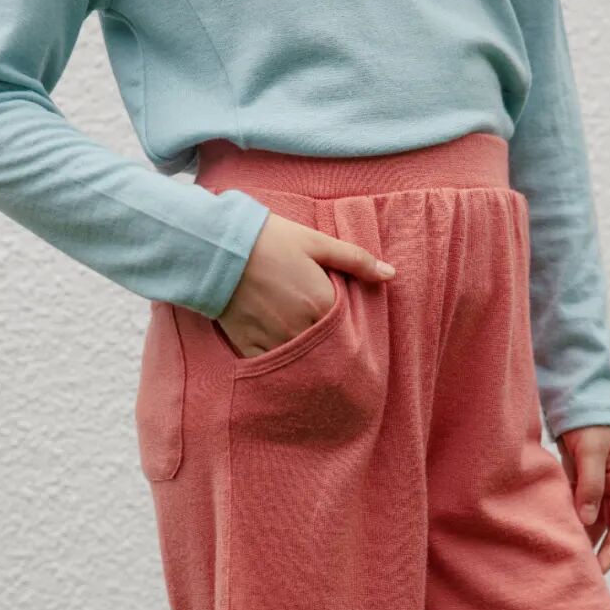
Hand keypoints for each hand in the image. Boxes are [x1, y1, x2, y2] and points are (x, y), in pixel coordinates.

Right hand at [216, 211, 396, 357]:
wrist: (218, 249)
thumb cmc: (271, 241)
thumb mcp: (317, 243)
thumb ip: (356, 260)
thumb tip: (391, 273)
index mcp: (321, 304)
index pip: (349, 330)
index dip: (351, 330)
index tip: (351, 329)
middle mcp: (301, 329)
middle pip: (328, 351)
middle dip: (332, 349)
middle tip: (334, 348)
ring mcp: (275, 341)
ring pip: (303, 363)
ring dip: (309, 360)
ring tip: (311, 352)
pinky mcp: (250, 348)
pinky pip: (274, 368)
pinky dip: (283, 365)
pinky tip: (287, 360)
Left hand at [555, 425, 609, 573]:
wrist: (578, 402)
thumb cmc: (588, 424)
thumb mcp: (591, 451)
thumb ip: (590, 484)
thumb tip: (586, 520)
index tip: (600, 569)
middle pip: (609, 527)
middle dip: (598, 551)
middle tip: (582, 575)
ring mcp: (596, 485)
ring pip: (591, 519)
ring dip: (581, 538)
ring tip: (566, 560)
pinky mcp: (579, 481)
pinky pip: (576, 508)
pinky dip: (569, 521)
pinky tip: (555, 534)